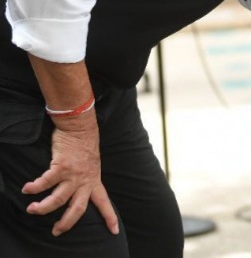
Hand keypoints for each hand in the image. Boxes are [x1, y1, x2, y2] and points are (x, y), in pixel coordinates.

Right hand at [22, 113, 118, 236]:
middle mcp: (85, 180)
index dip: (109, 218)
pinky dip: (34, 187)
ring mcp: (73, 174)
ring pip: (58, 199)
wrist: (80, 127)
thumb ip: (86, 180)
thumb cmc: (84, 147)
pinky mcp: (61, 166)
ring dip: (43, 207)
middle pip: (77, 209)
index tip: (114, 232)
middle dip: (66, 223)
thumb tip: (78, 192)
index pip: (104, 202)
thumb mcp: (91, 166)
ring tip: (32, 209)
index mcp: (94, 181)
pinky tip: (27, 189)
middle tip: (56, 231)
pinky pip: (45, 182)